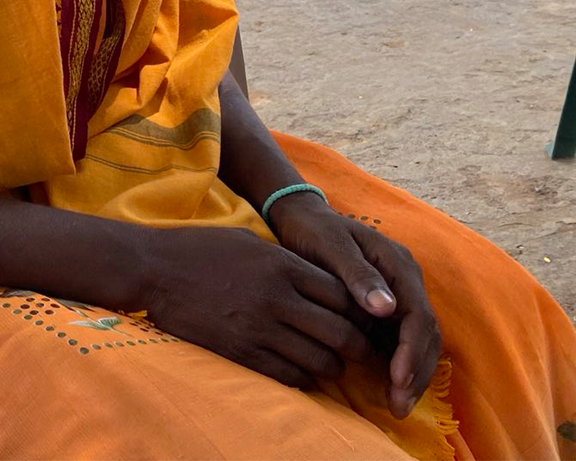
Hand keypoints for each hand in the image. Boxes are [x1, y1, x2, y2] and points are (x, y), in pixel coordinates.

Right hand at [140, 227, 373, 387]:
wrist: (154, 269)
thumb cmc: (203, 249)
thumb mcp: (252, 242)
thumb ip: (288, 262)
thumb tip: (319, 282)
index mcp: (284, 266)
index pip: (342, 294)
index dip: (362, 311)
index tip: (369, 321)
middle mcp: (277, 298)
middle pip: (339, 331)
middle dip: (360, 347)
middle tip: (365, 353)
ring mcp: (257, 327)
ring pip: (317, 358)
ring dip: (333, 367)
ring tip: (336, 366)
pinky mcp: (238, 351)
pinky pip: (285, 374)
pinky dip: (303, 378)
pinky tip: (305, 374)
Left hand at [269, 193, 441, 418]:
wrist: (304, 218)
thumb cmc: (315, 231)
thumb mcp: (333, 247)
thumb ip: (358, 275)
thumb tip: (386, 309)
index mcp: (398, 265)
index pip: (417, 315)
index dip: (411, 350)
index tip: (397, 380)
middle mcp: (405, 281)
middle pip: (426, 332)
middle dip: (416, 371)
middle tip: (399, 406)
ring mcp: (397, 294)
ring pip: (418, 340)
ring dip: (412, 373)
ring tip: (397, 405)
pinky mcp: (384, 306)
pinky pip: (400, 339)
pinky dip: (399, 364)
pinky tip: (387, 387)